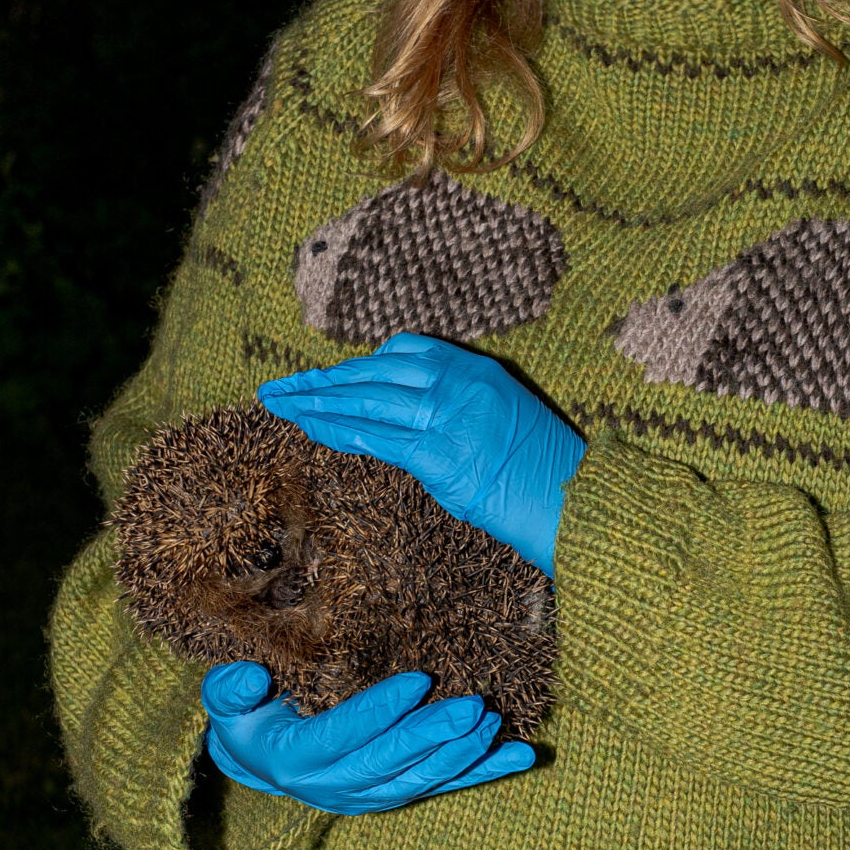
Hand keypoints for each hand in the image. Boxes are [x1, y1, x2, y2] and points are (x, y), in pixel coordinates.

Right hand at [200, 662, 534, 815]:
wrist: (258, 755)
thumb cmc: (247, 714)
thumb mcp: (226, 700)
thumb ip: (229, 689)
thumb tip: (247, 678)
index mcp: (293, 760)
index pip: (340, 737)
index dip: (378, 713)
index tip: (417, 680)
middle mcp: (332, 788)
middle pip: (387, 765)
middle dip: (431, 737)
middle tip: (471, 706)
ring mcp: (368, 796)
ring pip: (419, 780)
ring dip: (460, 755)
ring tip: (491, 722)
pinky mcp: (397, 794)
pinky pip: (445, 786)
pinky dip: (485, 774)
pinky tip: (524, 756)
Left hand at [258, 334, 585, 576]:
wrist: (569, 498)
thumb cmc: (540, 467)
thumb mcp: (504, 415)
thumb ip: (459, 405)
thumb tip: (412, 416)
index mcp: (475, 369)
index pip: (406, 351)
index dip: (363, 364)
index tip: (333, 376)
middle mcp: (458, 384)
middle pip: (374, 373)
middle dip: (322, 380)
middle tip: (281, 385)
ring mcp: (447, 417)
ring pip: (367, 403)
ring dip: (317, 403)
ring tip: (281, 404)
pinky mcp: (437, 454)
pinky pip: (376, 438)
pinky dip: (338, 432)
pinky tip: (312, 428)